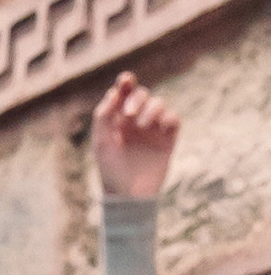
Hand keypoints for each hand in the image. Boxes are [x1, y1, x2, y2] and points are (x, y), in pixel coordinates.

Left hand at [92, 73, 178, 200]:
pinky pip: (173, 118)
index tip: (124, 80)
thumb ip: (103, 117)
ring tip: (141, 125)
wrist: (128, 194)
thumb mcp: (101, 144)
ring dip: (151, 109)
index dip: (125, 83)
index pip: (123, 95)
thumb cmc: (111, 170)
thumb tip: (113, 93)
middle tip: (129, 113)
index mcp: (118, 121)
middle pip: (142, 95)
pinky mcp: (168, 138)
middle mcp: (136, 121)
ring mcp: (153, 128)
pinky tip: (159, 126)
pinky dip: (167, 118)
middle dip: (137, 98)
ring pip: (158, 103)